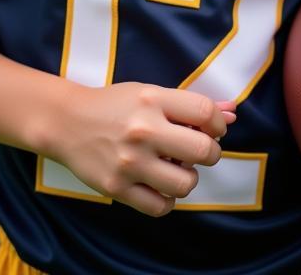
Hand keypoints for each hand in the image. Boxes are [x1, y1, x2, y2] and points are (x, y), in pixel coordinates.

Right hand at [50, 81, 234, 216]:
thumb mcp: (151, 94)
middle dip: (209, 152)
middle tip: (196, 150)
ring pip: (186, 183)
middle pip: (204, 150)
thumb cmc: (115, 105)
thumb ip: (191, 105)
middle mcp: (143, 130)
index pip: (206, 113)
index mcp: (152, 99)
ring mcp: (129, 162)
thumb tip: (233, 111)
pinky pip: (161, 206)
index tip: (211, 128)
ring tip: (174, 167)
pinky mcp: (117, 188)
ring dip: (188, 177)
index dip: (218, 123)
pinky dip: (167, 199)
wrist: (67, 122)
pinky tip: (159, 184)